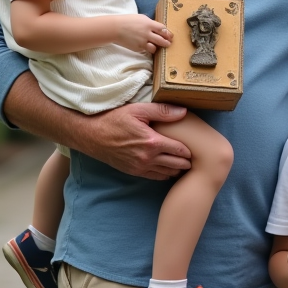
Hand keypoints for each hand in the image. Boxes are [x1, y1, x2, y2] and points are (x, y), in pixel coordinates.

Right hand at [74, 102, 191, 179]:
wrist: (92, 136)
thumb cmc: (114, 120)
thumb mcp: (138, 110)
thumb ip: (162, 111)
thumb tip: (184, 111)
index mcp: (152, 142)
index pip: (180, 150)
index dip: (190, 149)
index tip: (196, 145)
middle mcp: (148, 158)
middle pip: (177, 164)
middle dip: (187, 161)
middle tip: (195, 156)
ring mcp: (140, 167)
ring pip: (167, 173)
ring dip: (177, 168)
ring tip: (185, 162)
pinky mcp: (134, 172)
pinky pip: (156, 177)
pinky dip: (165, 174)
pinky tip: (170, 168)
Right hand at [114, 14, 172, 53]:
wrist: (115, 28)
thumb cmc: (128, 21)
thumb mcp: (141, 18)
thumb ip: (150, 23)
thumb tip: (158, 27)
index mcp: (149, 24)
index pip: (163, 29)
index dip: (168, 33)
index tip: (170, 36)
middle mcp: (147, 33)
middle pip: (162, 40)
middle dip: (167, 43)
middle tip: (169, 43)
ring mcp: (142, 42)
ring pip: (155, 48)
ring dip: (157, 47)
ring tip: (158, 46)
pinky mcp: (138, 48)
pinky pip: (146, 50)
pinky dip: (148, 49)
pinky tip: (147, 47)